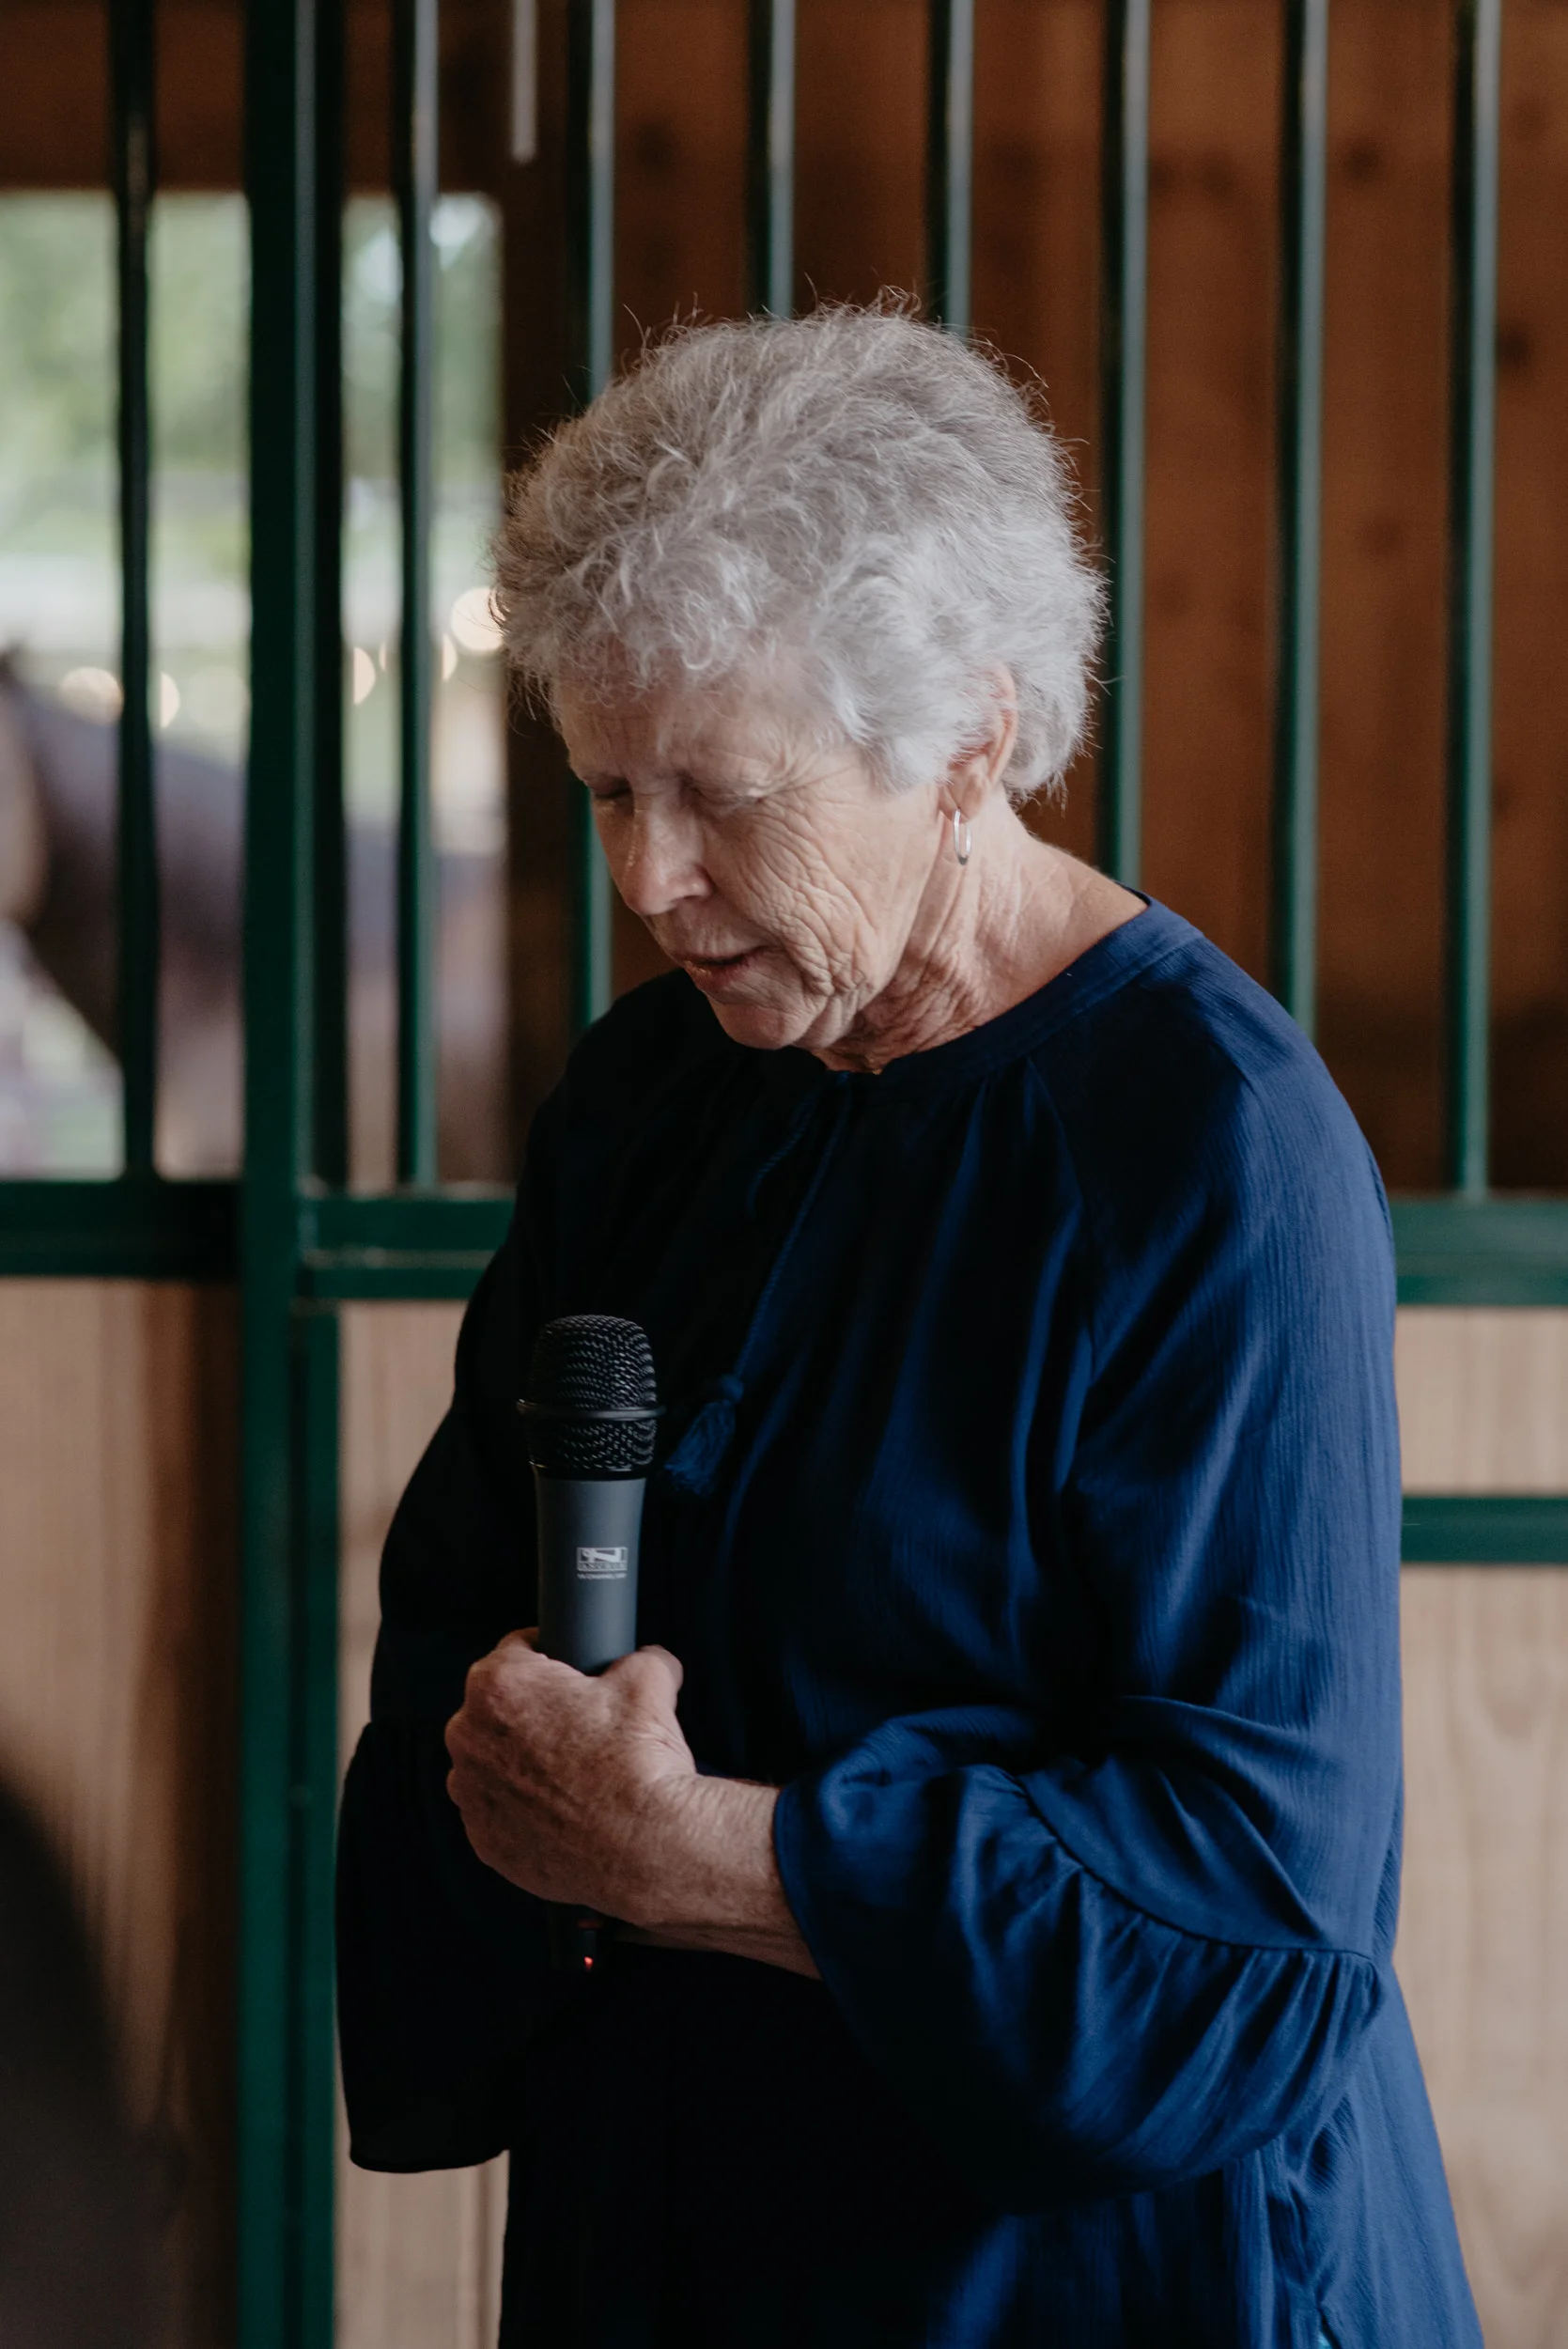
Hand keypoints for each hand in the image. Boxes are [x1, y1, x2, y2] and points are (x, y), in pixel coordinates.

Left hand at [445, 1633, 818, 1974]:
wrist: (644, 1844)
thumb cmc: (637, 1764)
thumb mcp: (650, 1681)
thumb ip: (642, 1657)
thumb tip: (650, 1661)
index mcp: (499, 1685)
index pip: (516, 1650)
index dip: (550, 1657)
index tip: (568, 1673)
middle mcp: (469, 1737)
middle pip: (497, 1710)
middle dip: (533, 1714)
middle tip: (579, 1728)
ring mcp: (471, 1795)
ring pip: (493, 1764)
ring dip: (522, 1764)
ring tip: (573, 1775)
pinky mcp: (484, 1843)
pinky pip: (499, 1814)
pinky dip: (524, 1811)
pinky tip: (564, 1812)